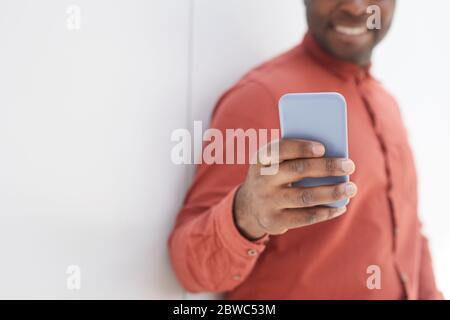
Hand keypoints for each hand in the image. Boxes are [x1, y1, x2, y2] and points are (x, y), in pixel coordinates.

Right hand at [234, 139, 356, 239]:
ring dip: (332, 192)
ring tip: (351, 188)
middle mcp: (262, 179)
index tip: (322, 148)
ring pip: (305, 196)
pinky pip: (305, 217)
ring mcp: (268, 201)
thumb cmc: (273, 177)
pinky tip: (340, 207)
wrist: (249, 206)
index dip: (301, 148)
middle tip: (349, 166)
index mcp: (262, 159)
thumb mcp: (275, 163)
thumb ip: (295, 157)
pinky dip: (326, 211)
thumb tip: (332, 158)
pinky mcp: (275, 220)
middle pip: (298, 171)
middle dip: (326, 167)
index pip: (280, 149)